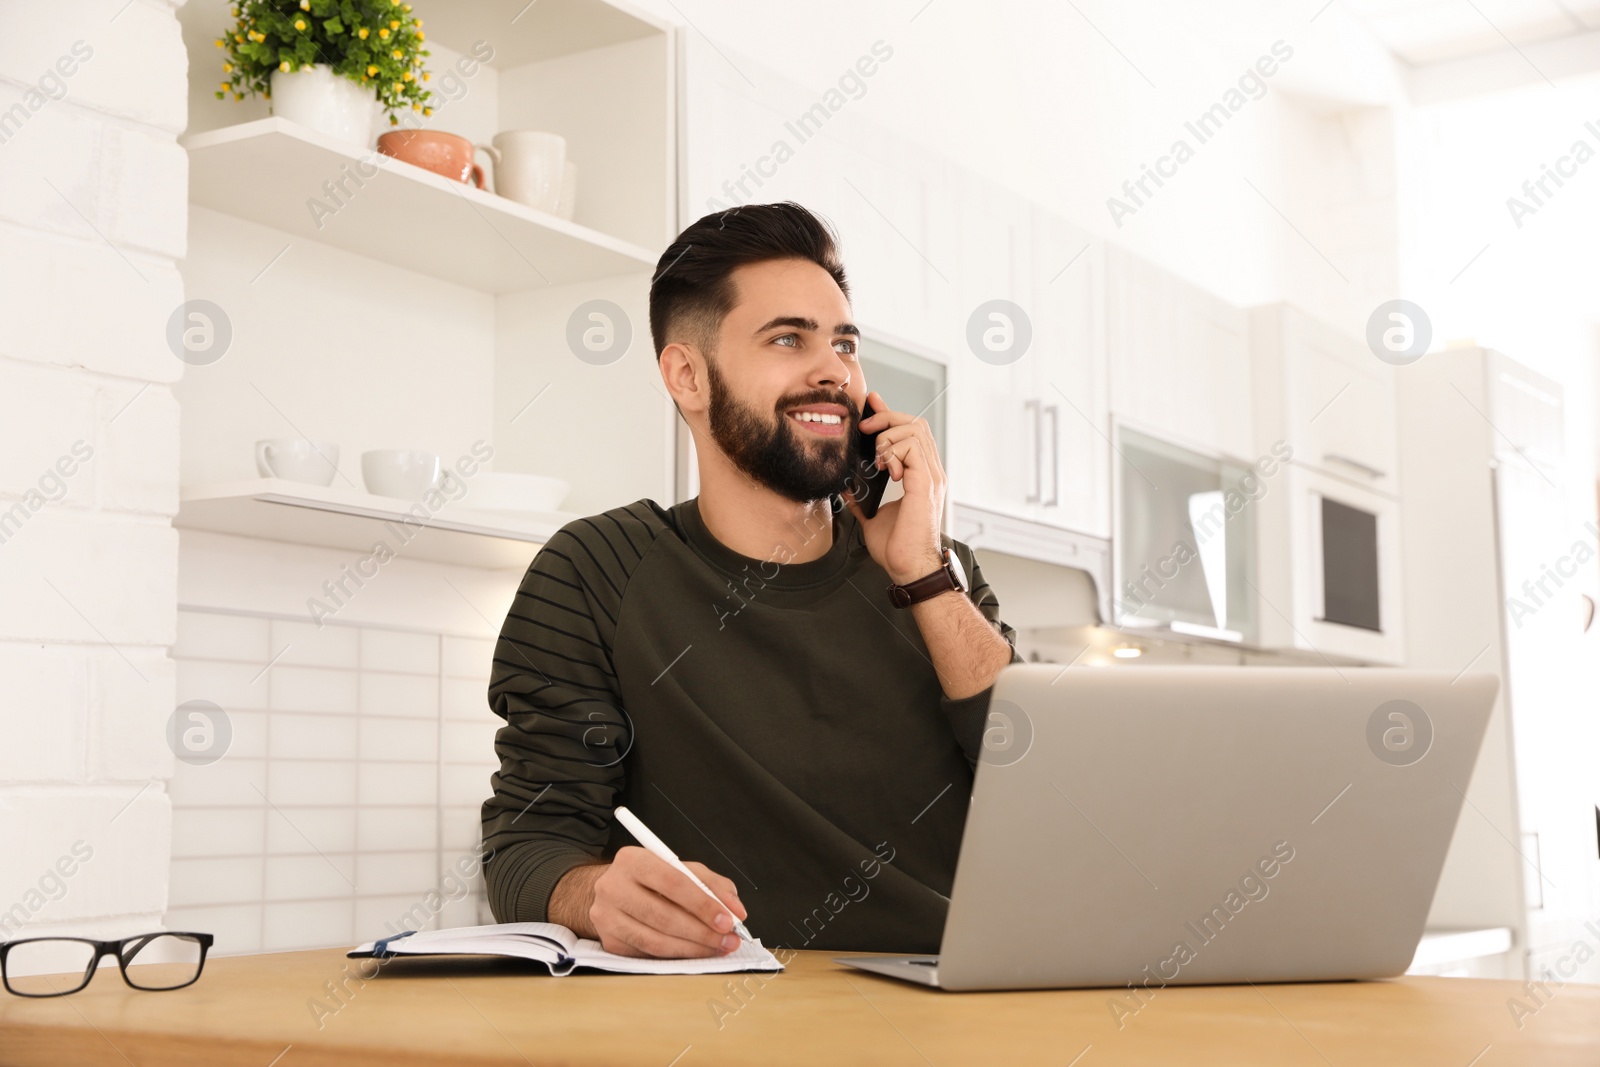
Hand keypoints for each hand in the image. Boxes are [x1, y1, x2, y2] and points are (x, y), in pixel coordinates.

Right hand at [562, 847, 747, 958]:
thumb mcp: (680, 869)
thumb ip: (711, 884)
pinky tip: (693, 953)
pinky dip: (675, 956)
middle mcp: (613, 887)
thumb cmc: (651, 879)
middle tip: (728, 940)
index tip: (728, 920)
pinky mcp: (609, 942)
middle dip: (702, 932)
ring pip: (655, 942)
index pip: (673, 882)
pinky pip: (647, 955)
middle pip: (664, 916)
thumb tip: (736, 909)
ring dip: (692, 949)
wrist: (610, 892)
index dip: (703, 904)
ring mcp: (607, 917)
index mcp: (634, 860)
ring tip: (716, 948)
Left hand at [844, 390, 946, 584]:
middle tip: (865, 428)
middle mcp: (929, 472)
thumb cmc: (896, 548)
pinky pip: (912, 447)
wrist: (908, 568)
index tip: (871, 404)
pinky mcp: (926, 483)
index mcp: (920, 476)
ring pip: (915, 429)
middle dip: (886, 417)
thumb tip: (846, 484)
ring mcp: (931, 476)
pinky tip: (885, 467)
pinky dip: (894, 450)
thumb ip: (862, 497)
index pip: (911, 433)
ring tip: (877, 458)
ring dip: (888, 436)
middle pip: (915, 423)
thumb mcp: (872, 514)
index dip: (890, 414)